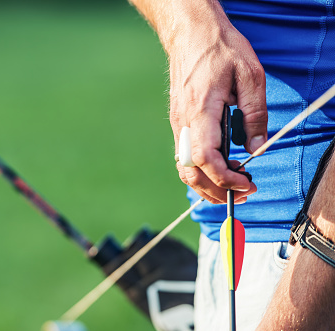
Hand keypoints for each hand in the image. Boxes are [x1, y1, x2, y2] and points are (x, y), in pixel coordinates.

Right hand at [166, 2, 266, 203]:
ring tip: (230, 188)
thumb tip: (257, 148)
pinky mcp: (178, 122)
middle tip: (242, 194)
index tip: (246, 184)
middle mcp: (183, 122)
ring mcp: (177, 123)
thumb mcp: (250, 76)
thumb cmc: (219, 49)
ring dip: (205, 185)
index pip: (205, 157)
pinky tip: (217, 170)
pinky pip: (183, 155)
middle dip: (214, 191)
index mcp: (200, 111)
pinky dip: (199, 171)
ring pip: (184, 167)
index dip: (224, 178)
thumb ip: (254, 114)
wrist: (190, 34)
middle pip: (190, 171)